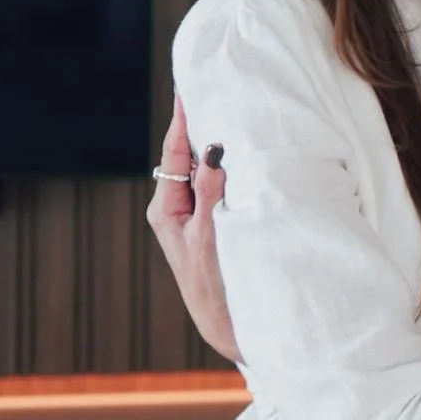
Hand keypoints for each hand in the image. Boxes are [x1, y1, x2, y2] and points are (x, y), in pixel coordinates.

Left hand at [145, 97, 239, 361]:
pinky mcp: (221, 226)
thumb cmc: (215, 289)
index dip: (183, 120)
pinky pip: (226, 188)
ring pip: (211, 172)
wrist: (233, 331)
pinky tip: (253, 158)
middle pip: (191, 157)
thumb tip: (215, 149)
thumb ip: (212, 192)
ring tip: (240, 119)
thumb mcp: (209, 237)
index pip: (174, 152)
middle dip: (206, 128)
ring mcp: (200, 218)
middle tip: (221, 94)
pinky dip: (238, 171)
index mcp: (166, 210)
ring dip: (225, 150)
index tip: (189, 88)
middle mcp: (180, 210)